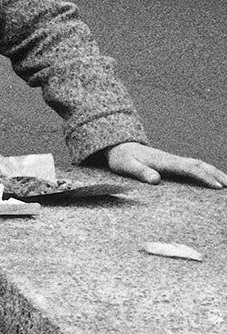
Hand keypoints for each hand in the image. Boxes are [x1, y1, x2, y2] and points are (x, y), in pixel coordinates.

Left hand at [104, 142, 226, 188]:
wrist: (118, 147)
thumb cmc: (121, 158)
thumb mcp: (126, 166)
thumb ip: (140, 172)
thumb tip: (155, 179)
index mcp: (163, 161)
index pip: (188, 169)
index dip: (203, 177)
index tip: (216, 186)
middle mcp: (171, 159)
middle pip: (198, 165)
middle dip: (216, 174)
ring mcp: (172, 160)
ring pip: (198, 164)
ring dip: (213, 172)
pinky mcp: (171, 163)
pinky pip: (193, 166)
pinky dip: (205, 171)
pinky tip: (211, 179)